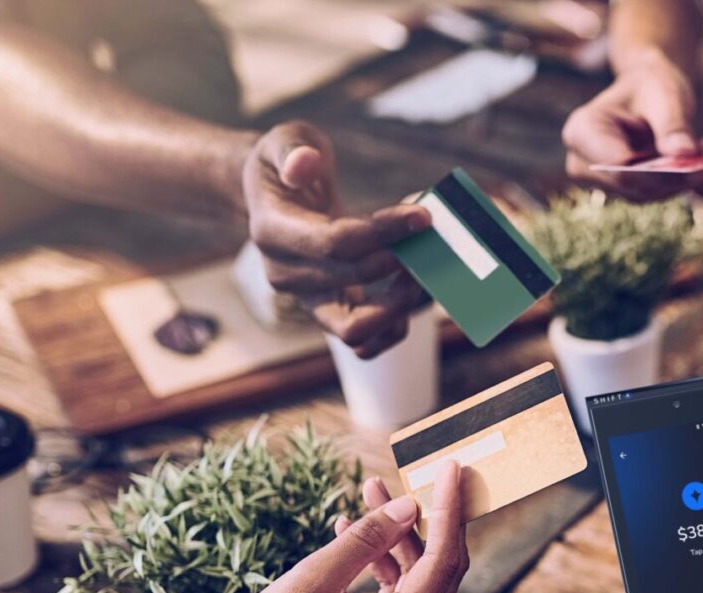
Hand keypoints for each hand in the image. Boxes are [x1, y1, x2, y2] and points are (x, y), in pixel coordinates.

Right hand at [212, 466, 468, 592]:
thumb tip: (409, 505)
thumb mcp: (317, 577)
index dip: (448, 510)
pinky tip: (351, 527)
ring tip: (372, 488)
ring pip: (415, 574)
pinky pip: (394, 587)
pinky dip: (379, 557)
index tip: (451, 468)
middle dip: (431, 517)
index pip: (442, 561)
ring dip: (396, 532)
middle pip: (440, 567)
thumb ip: (367, 539)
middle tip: (430, 472)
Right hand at [242, 122, 430, 357]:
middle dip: (399, 259)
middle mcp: (285, 274)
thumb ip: (295, 148)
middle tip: (431, 238)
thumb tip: (305, 165)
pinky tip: (413, 291)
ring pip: (356, 330)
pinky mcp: (328, 314)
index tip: (423, 217)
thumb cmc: (286, 165)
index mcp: (272, 231)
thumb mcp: (285, 138)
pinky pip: (365, 343)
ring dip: (397, 306)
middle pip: (352, 278)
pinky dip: (394, 326)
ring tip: (422, 272)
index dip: (383, 232)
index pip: (334, 242)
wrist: (275, 198)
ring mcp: (307, 300)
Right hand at [562, 52, 702, 200]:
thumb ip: (672, 124)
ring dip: (694, 172)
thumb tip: (684, 154)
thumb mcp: (664, 93)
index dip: (656, 169)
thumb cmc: (650, 83)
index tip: (696, 156)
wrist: (647, 89)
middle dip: (683, 171)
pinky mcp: (630, 191)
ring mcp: (607, 182)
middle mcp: (586, 164)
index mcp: (582, 132)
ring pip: (655, 192)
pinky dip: (692, 174)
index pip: (617, 166)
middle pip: (637, 185)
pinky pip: (664, 191)